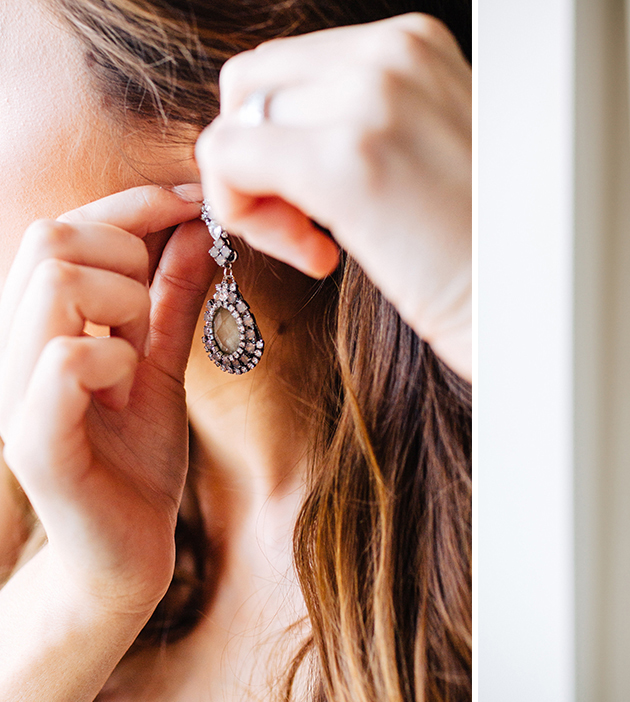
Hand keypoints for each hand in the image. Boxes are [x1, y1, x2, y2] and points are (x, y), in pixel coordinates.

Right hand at [0, 185, 216, 612]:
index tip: (195, 202)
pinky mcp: (36, 441)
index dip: (134, 203)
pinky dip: (114, 357)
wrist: (126, 550)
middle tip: (149, 311)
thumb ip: (171, 297)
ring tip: (135, 350)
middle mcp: (11, 349)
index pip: (65, 227)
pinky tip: (127, 383)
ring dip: (121, 302)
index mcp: (37, 326)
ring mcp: (15, 393)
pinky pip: (66, 359)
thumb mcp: (161, 363)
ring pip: (55, 281)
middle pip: (52, 236)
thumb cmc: (136, 458)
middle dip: (127, 254)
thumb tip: (195, 226)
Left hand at [195, 13, 471, 380]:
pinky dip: (242, 212)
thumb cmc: (479, 248)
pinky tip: (313, 255)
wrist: (529, 307)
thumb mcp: (428, 147)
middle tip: (308, 223)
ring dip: (255, 192)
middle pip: (253, 83)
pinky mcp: (347, 162)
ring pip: (235, 120)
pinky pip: (228, 158)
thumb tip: (274, 129)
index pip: (292, 66)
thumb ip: (363, 117)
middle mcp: (394, 53)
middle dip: (259, 157)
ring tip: (316, 242)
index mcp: (415, 42)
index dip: (288, 137)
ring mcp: (372, 99)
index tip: (329, 201)